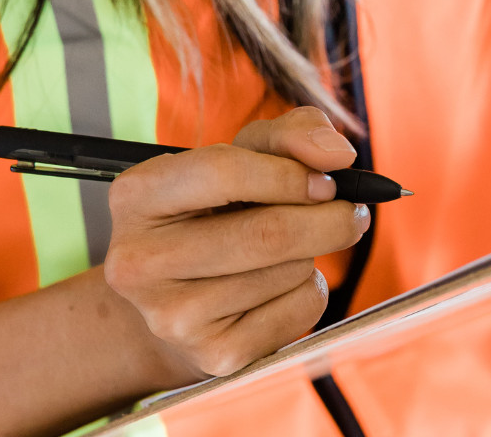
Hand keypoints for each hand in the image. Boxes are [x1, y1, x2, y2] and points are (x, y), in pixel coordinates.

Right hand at [103, 106, 368, 376]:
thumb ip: (291, 134)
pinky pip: (297, 311)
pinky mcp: (213, 356)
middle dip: (327, 219)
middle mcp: (140, 260)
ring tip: (290, 247)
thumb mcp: (244, 154)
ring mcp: (172, 316)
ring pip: (287, 272)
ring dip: (312, 253)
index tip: (329, 180)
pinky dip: (310, 291)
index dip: (289, 173)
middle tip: (353, 211)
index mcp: (138, 194)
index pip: (223, 171)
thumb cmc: (218, 208)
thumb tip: (337, 155)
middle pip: (266, 233)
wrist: (181, 297)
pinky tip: (281, 284)